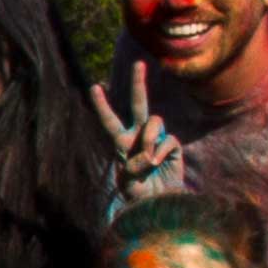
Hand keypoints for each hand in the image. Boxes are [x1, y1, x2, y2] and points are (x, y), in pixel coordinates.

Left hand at [91, 61, 180, 190]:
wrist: (158, 203)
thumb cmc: (138, 194)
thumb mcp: (127, 182)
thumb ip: (133, 166)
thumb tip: (149, 153)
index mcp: (121, 142)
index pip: (110, 121)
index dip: (103, 105)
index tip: (94, 87)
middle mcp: (139, 135)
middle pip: (138, 104)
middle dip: (138, 83)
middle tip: (138, 63)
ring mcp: (157, 138)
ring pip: (155, 121)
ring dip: (150, 139)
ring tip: (149, 161)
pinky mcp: (172, 145)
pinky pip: (168, 140)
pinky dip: (161, 152)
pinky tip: (159, 164)